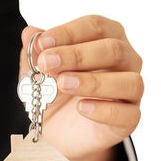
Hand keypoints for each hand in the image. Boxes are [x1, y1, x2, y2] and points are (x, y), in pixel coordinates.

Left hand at [19, 15, 142, 160]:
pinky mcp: (130, 119)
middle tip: (47, 63)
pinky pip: (128, 113)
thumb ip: (36, 53)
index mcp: (107, 38)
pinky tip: (81, 108)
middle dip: (77, 55)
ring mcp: (131, 91)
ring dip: (93, 82)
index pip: (95, 27)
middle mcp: (126, 61)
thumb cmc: (56, 93)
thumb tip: (29, 33)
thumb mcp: (39, 73)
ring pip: (129, 81)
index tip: (42, 43)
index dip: (68, 33)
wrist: (59, 133)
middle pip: (113, 50)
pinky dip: (105, 110)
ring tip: (63, 84)